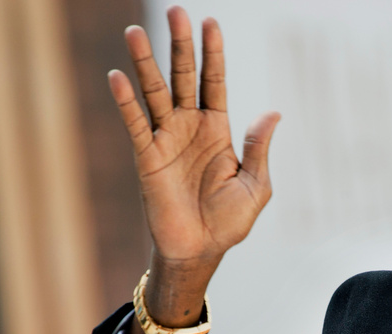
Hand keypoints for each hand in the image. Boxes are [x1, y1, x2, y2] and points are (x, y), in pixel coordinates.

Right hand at [109, 6, 279, 333]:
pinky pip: (136, 125)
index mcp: (218, 130)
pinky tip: (117, 77)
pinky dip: (126, 103)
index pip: (215, 82)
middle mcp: (190, 127)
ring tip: (135, 32)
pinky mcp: (148, 158)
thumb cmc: (229, 222)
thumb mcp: (256, 186)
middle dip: (180, 45)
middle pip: (184, 77)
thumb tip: (273, 113)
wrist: (200, 251)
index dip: (213, 54)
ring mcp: (167, 139)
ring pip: (155, 93)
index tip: (210, 22)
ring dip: (145, 63)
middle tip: (175, 11)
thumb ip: (259, 149)